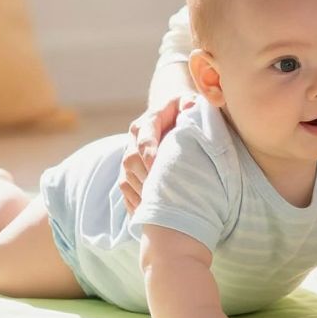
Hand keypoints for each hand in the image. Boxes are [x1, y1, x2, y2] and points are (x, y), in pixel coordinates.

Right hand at [118, 93, 195, 207]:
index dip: (150, 154)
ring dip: (140, 193)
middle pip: (131, 161)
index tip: (158, 168)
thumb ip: (191, 102)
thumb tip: (190, 106)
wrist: (171, 112)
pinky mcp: (129, 170)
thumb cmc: (186, 109)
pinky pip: (126, 189)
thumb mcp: (190, 101)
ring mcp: (129, 154)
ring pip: (126, 177)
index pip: (144, 139)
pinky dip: (135, 203)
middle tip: (162, 196)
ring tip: (157, 209)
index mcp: (148, 121)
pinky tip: (148, 215)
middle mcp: (134, 138)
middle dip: (145, 179)